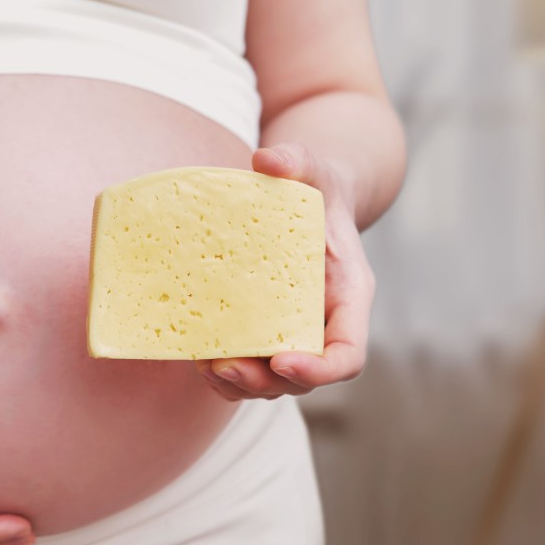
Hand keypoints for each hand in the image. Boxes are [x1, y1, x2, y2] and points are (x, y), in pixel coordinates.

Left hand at [195, 143, 375, 399]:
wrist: (309, 197)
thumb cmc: (316, 186)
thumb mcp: (313, 168)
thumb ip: (297, 161)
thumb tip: (266, 159)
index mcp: (347, 295)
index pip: (347, 352)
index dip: (320, 369)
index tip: (284, 362)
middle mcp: (323, 323)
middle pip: (304, 377)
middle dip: (265, 382)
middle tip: (225, 366)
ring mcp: (292, 331)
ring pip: (272, 381)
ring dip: (239, 384)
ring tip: (207, 367)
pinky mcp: (263, 330)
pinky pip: (248, 366)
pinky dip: (223, 373)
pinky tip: (196, 357)